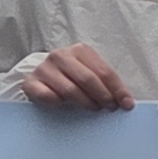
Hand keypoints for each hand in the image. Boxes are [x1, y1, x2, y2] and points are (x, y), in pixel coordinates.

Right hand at [22, 44, 136, 111]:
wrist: (40, 74)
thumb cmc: (71, 75)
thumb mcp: (89, 71)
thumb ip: (104, 81)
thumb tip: (125, 100)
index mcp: (80, 50)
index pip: (104, 71)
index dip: (118, 89)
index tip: (127, 104)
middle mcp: (61, 56)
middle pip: (88, 79)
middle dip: (103, 96)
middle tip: (110, 107)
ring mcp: (44, 68)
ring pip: (70, 90)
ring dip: (85, 103)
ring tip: (94, 108)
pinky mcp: (31, 82)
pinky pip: (48, 96)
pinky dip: (58, 103)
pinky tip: (64, 105)